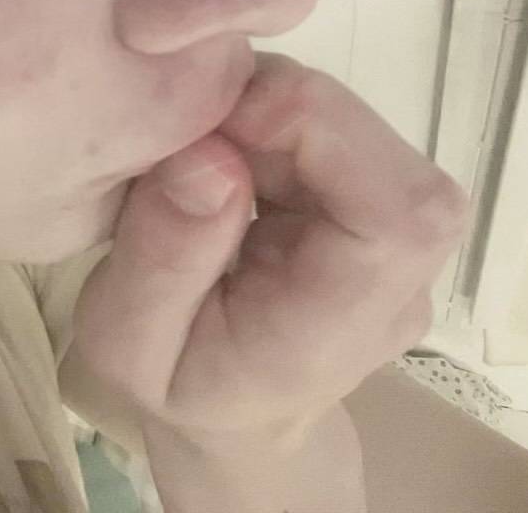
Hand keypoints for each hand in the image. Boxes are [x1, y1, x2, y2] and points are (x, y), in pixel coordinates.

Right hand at [68, 52, 471, 444]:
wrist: (236, 414)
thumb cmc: (180, 385)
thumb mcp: (128, 345)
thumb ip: (162, 261)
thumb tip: (208, 157)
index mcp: (341, 327)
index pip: (399, 215)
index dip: (322, 134)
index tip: (218, 125)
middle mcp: (399, 280)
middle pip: (382, 154)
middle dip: (280, 113)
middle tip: (190, 135)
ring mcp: (399, 241)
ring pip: (360, 130)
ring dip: (272, 115)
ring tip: (201, 153)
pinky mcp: (381, 204)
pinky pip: (340, 134)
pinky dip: (275, 121)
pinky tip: (228, 154)